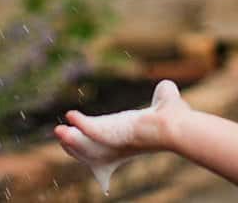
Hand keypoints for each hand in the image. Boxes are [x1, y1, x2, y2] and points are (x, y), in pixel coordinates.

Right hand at [54, 79, 191, 191]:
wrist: (178, 124)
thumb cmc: (175, 115)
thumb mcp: (165, 100)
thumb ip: (162, 93)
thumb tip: (165, 86)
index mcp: (128, 138)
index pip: (103, 143)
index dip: (89, 142)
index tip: (75, 136)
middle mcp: (120, 144)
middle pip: (90, 150)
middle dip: (73, 144)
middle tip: (61, 134)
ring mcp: (116, 142)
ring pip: (87, 146)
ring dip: (71, 139)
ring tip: (58, 131)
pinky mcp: (114, 134)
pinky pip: (93, 131)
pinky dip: (80, 124)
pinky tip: (69, 115)